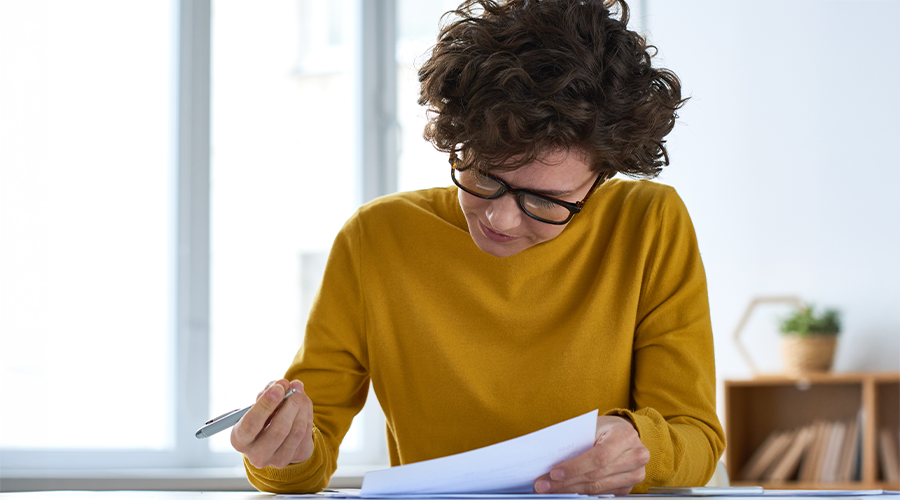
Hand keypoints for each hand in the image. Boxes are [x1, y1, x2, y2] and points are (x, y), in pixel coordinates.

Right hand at [231, 378, 314, 468]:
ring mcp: (278, 459)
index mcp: (240, 440)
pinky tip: (304, 403)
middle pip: (278, 430)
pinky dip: (307, 413)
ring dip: (301, 406)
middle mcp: (257, 455)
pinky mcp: (297, 457)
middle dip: (290, 404)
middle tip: (295, 386)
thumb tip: (284, 385)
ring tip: (300, 392)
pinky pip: (306, 433)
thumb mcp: (259, 404)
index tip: (279, 388)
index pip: (251, 424)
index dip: (266, 404)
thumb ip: (268, 392)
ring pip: (296, 431)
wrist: (276, 436)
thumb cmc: (263, 416)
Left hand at [533, 415, 648, 494]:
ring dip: (570, 490)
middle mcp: (635, 456)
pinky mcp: (627, 487)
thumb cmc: (604, 428)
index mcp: (625, 436)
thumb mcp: (591, 426)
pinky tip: (565, 490)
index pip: (599, 457)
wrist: (623, 433)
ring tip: (549, 489)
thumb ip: (576, 440)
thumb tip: (549, 458)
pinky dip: (581, 494)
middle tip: (543, 485)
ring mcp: (634, 474)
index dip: (575, 467)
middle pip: (596, 475)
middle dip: (565, 482)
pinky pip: (601, 494)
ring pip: (597, 488)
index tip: (553, 473)